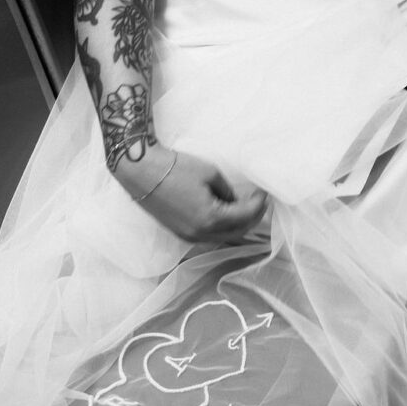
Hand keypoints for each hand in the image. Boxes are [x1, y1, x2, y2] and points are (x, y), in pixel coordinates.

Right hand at [131, 149, 267, 243]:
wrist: (142, 171)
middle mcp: (201, 234)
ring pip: (224, 237)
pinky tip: (227, 215)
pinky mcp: (181, 234)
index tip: (264, 193)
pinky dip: (222, 227)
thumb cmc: (176, 168)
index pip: (246, 215)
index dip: (259, 204)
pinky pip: (209, 236)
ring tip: (247, 209)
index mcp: (211, 218)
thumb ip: (228, 192)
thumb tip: (236, 203)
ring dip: (238, 225)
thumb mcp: (211, 174)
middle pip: (238, 232)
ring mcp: (189, 237)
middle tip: (260, 203)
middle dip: (253, 218)